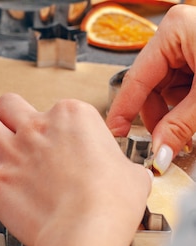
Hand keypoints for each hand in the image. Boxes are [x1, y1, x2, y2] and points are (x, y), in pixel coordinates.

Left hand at [0, 93, 150, 245]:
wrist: (85, 233)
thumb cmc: (113, 205)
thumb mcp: (131, 174)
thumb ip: (118, 165)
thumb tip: (120, 173)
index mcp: (73, 116)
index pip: (54, 108)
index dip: (54, 130)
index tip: (58, 150)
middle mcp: (37, 127)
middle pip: (7, 103)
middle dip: (7, 117)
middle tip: (12, 137)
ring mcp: (11, 151)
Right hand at [106, 5, 195, 173]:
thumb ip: (180, 126)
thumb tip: (158, 153)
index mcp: (174, 32)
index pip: (136, 79)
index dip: (124, 112)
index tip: (117, 135)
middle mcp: (179, 33)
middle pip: (151, 85)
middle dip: (158, 117)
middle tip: (162, 144)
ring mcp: (191, 43)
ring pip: (167, 88)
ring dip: (174, 114)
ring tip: (186, 133)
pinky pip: (183, 86)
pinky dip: (187, 106)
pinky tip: (194, 120)